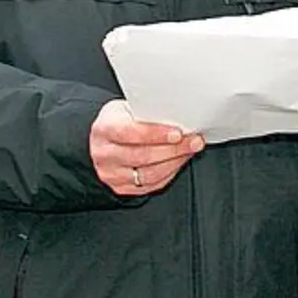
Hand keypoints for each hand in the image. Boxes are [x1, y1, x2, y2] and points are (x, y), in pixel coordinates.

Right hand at [90, 100, 204, 195]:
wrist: (103, 140)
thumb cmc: (119, 121)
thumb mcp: (126, 109)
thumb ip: (147, 113)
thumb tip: (177, 116)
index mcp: (104, 129)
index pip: (130, 133)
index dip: (156, 134)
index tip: (177, 133)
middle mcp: (104, 154)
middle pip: (142, 156)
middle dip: (174, 149)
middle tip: (193, 141)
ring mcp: (112, 174)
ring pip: (149, 174)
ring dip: (174, 162)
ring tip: (189, 151)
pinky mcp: (121, 188)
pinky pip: (150, 185)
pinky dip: (169, 173)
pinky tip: (178, 161)